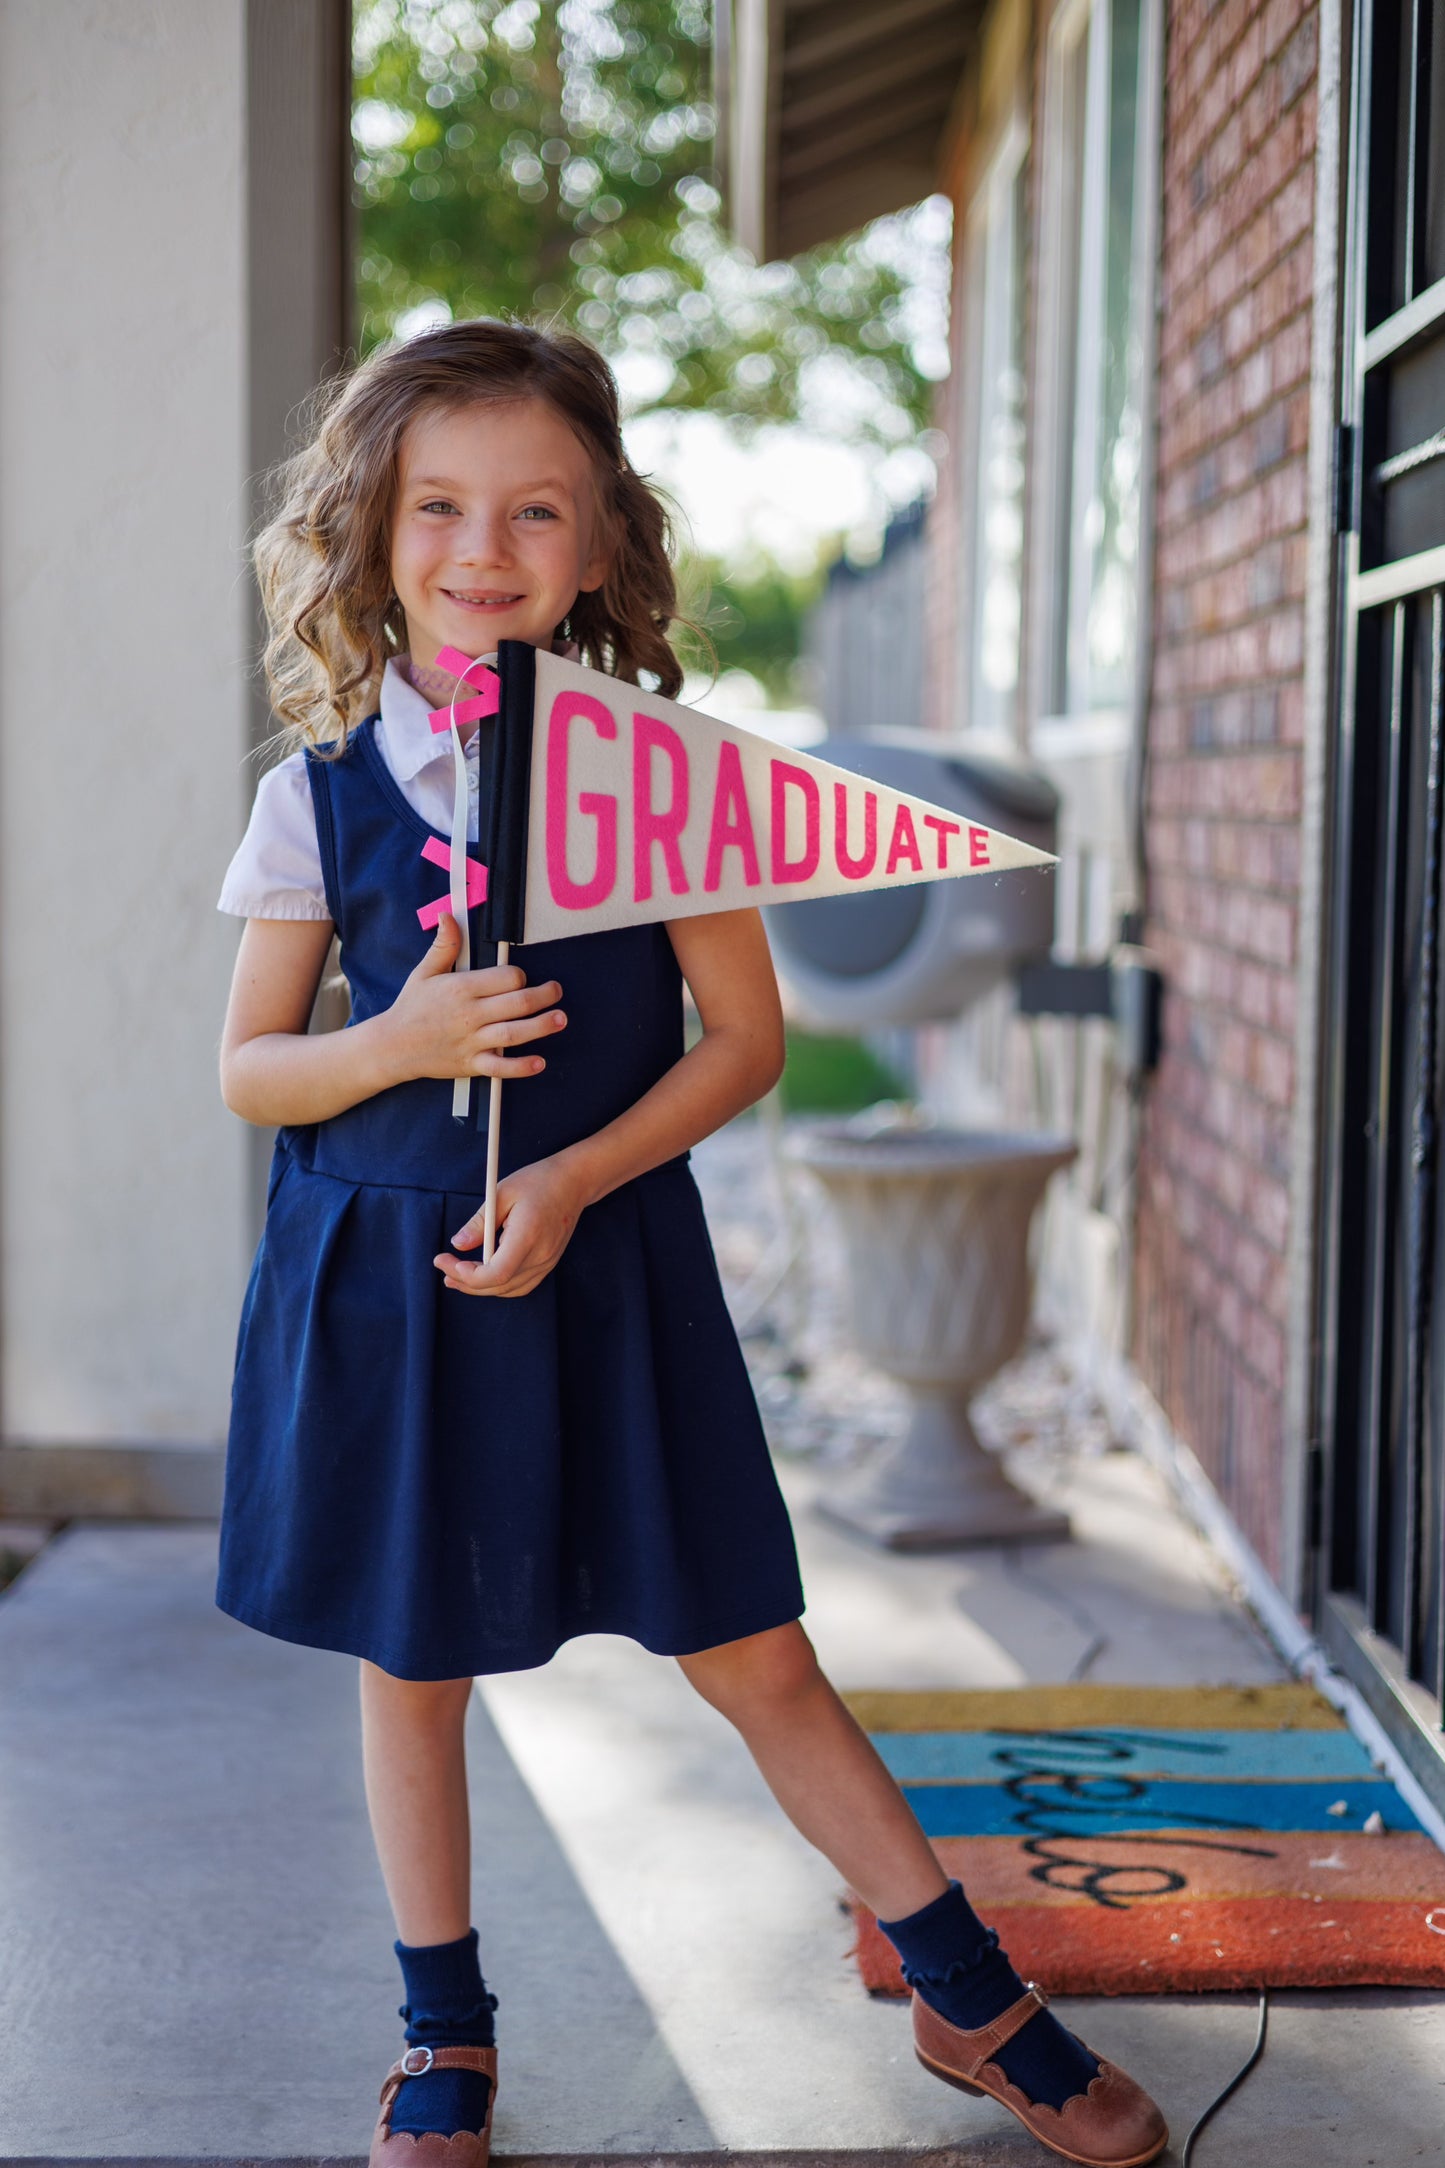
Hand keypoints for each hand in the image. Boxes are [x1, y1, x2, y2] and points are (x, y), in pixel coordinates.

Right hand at [377, 911, 564, 1083]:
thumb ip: (444, 945)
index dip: (519, 976)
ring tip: (560, 1019)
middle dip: (543, 996)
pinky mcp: (470, 1064)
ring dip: (541, 1026)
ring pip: (513, 1033)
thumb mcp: (424, 973)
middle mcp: (469, 1014)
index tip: (521, 979)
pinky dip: (520, 1067)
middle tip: (557, 992)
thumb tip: (448, 915)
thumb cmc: (411, 1007)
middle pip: (516, 1003)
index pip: (505, 978)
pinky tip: (540, 1062)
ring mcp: (471, 1041)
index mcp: (461, 988)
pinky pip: (499, 1067)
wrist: (392, 1046)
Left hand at [434, 1155, 589, 1297]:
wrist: (574, 1183)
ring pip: (509, 1290)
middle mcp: (540, 1255)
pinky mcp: (548, 1264)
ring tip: (456, 1276)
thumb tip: (458, 1244)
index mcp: (528, 1235)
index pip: (497, 1273)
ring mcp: (547, 1262)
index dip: (468, 1275)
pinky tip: (483, 1275)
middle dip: (466, 1282)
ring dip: (480, 1287)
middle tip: (443, 1267)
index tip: (447, 1260)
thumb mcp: (501, 1193)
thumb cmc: (538, 1182)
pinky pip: (520, 1285)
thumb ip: (479, 1222)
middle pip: (499, 1285)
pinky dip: (499, 1285)